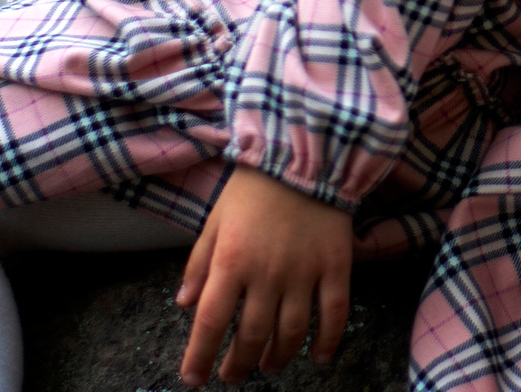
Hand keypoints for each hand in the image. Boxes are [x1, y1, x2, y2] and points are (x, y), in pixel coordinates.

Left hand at [175, 165, 354, 385]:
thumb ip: (199, 264)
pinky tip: (320, 357)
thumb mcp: (216, 219)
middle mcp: (267, 274)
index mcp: (232, 261)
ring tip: (268, 367)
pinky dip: (328, 341)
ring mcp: (305, 272)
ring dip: (277, 358)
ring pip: (290, 333)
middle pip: (251, 336)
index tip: (194, 379)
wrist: (305, 152)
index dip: (199, 357)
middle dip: (238, 364)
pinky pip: (335, 314)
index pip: (210, 322)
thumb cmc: (254, 186)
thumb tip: (184, 304)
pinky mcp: (336, 266)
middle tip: (232, 375)